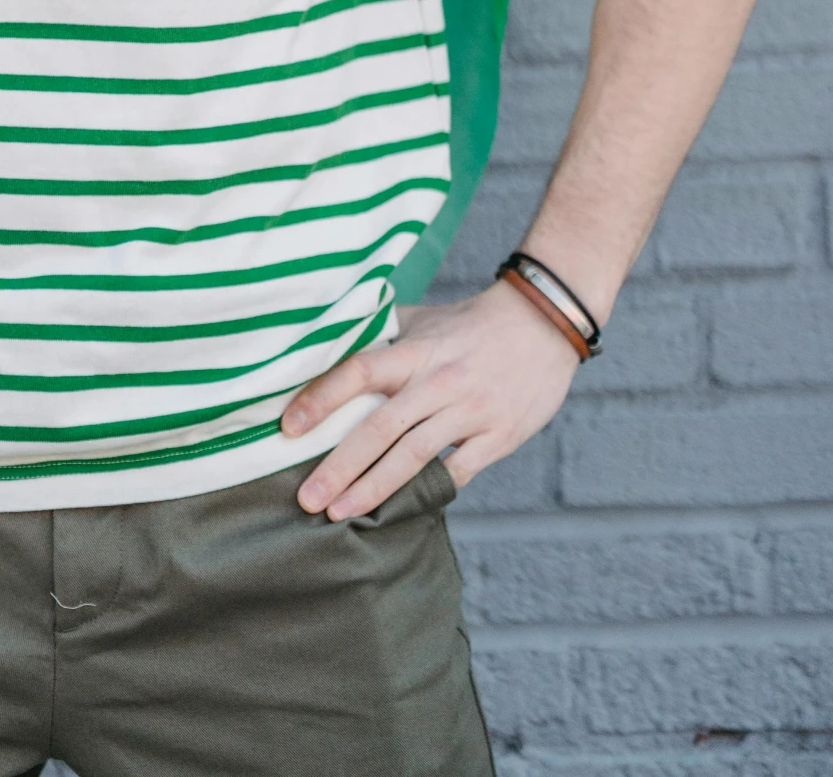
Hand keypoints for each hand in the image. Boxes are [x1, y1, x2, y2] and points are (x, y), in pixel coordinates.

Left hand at [281, 282, 581, 519]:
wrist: (543, 324)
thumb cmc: (470, 324)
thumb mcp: (424, 319)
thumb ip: (381, 334)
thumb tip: (328, 345)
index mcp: (416, 350)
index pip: (359, 371)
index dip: (321, 398)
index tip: (289, 428)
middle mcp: (439, 381)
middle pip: (380, 427)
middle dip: (339, 466)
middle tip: (306, 498)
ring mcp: (470, 412)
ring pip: (413, 456)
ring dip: (373, 488)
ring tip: (338, 513)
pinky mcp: (498, 437)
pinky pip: (456, 472)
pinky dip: (426, 493)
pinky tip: (398, 513)